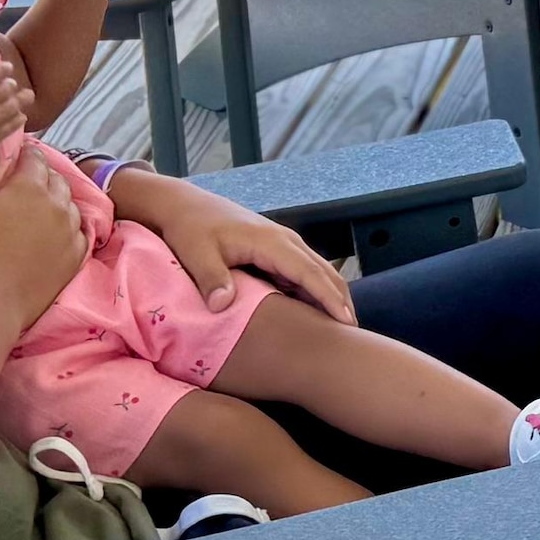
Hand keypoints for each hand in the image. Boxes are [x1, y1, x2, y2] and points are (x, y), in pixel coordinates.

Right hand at [0, 135, 89, 316]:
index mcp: (31, 186)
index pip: (34, 158)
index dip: (24, 155)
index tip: (16, 157)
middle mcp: (58, 205)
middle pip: (55, 179)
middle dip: (42, 176)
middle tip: (26, 182)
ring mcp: (70, 233)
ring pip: (70, 205)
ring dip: (57, 201)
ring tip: (41, 207)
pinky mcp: (75, 259)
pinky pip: (80, 234)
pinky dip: (71, 228)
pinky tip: (60, 231)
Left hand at [117, 171, 354, 321]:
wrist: (184, 204)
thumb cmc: (189, 227)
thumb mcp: (195, 253)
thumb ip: (211, 278)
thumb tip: (222, 306)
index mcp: (270, 241)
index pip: (309, 272)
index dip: (328, 298)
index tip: (345, 321)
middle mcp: (284, 241)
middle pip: (324, 272)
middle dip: (341, 300)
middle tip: (354, 335)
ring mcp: (282, 244)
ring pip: (318, 271)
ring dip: (332, 296)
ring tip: (343, 327)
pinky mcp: (275, 250)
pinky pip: (304, 272)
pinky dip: (317, 291)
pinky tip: (317, 313)